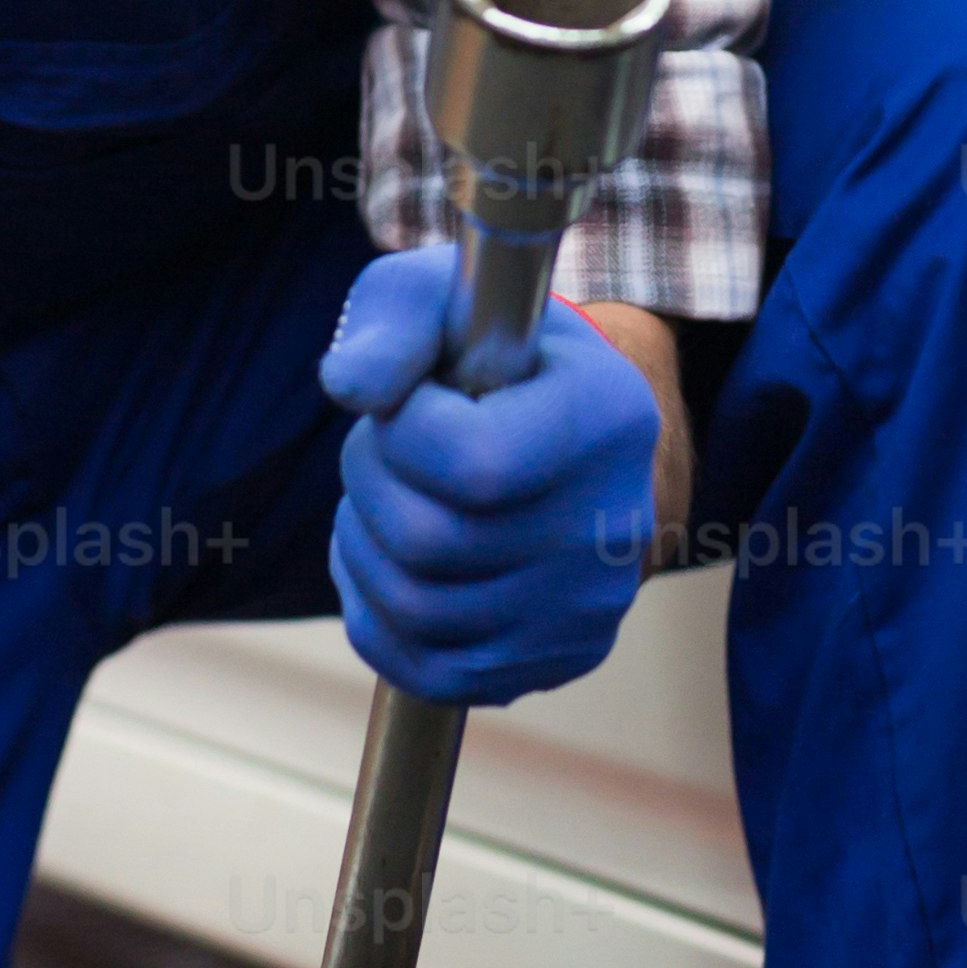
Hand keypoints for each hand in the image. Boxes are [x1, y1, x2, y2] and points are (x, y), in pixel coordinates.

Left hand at [320, 248, 659, 706]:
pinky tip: (389, 561)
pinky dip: (378, 618)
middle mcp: (615, 524)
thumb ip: (393, 319)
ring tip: (386, 497)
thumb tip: (351, 386)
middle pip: (429, 544)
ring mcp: (591, 605)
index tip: (411, 400)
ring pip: (415, 611)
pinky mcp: (560, 658)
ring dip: (365, 548)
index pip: (475, 464)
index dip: (404, 431)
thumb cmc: (491, 352)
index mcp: (607, 419)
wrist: (566, 423)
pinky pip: (429, 670)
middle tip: (384, 448)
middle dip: (369, 485)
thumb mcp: (443, 296)